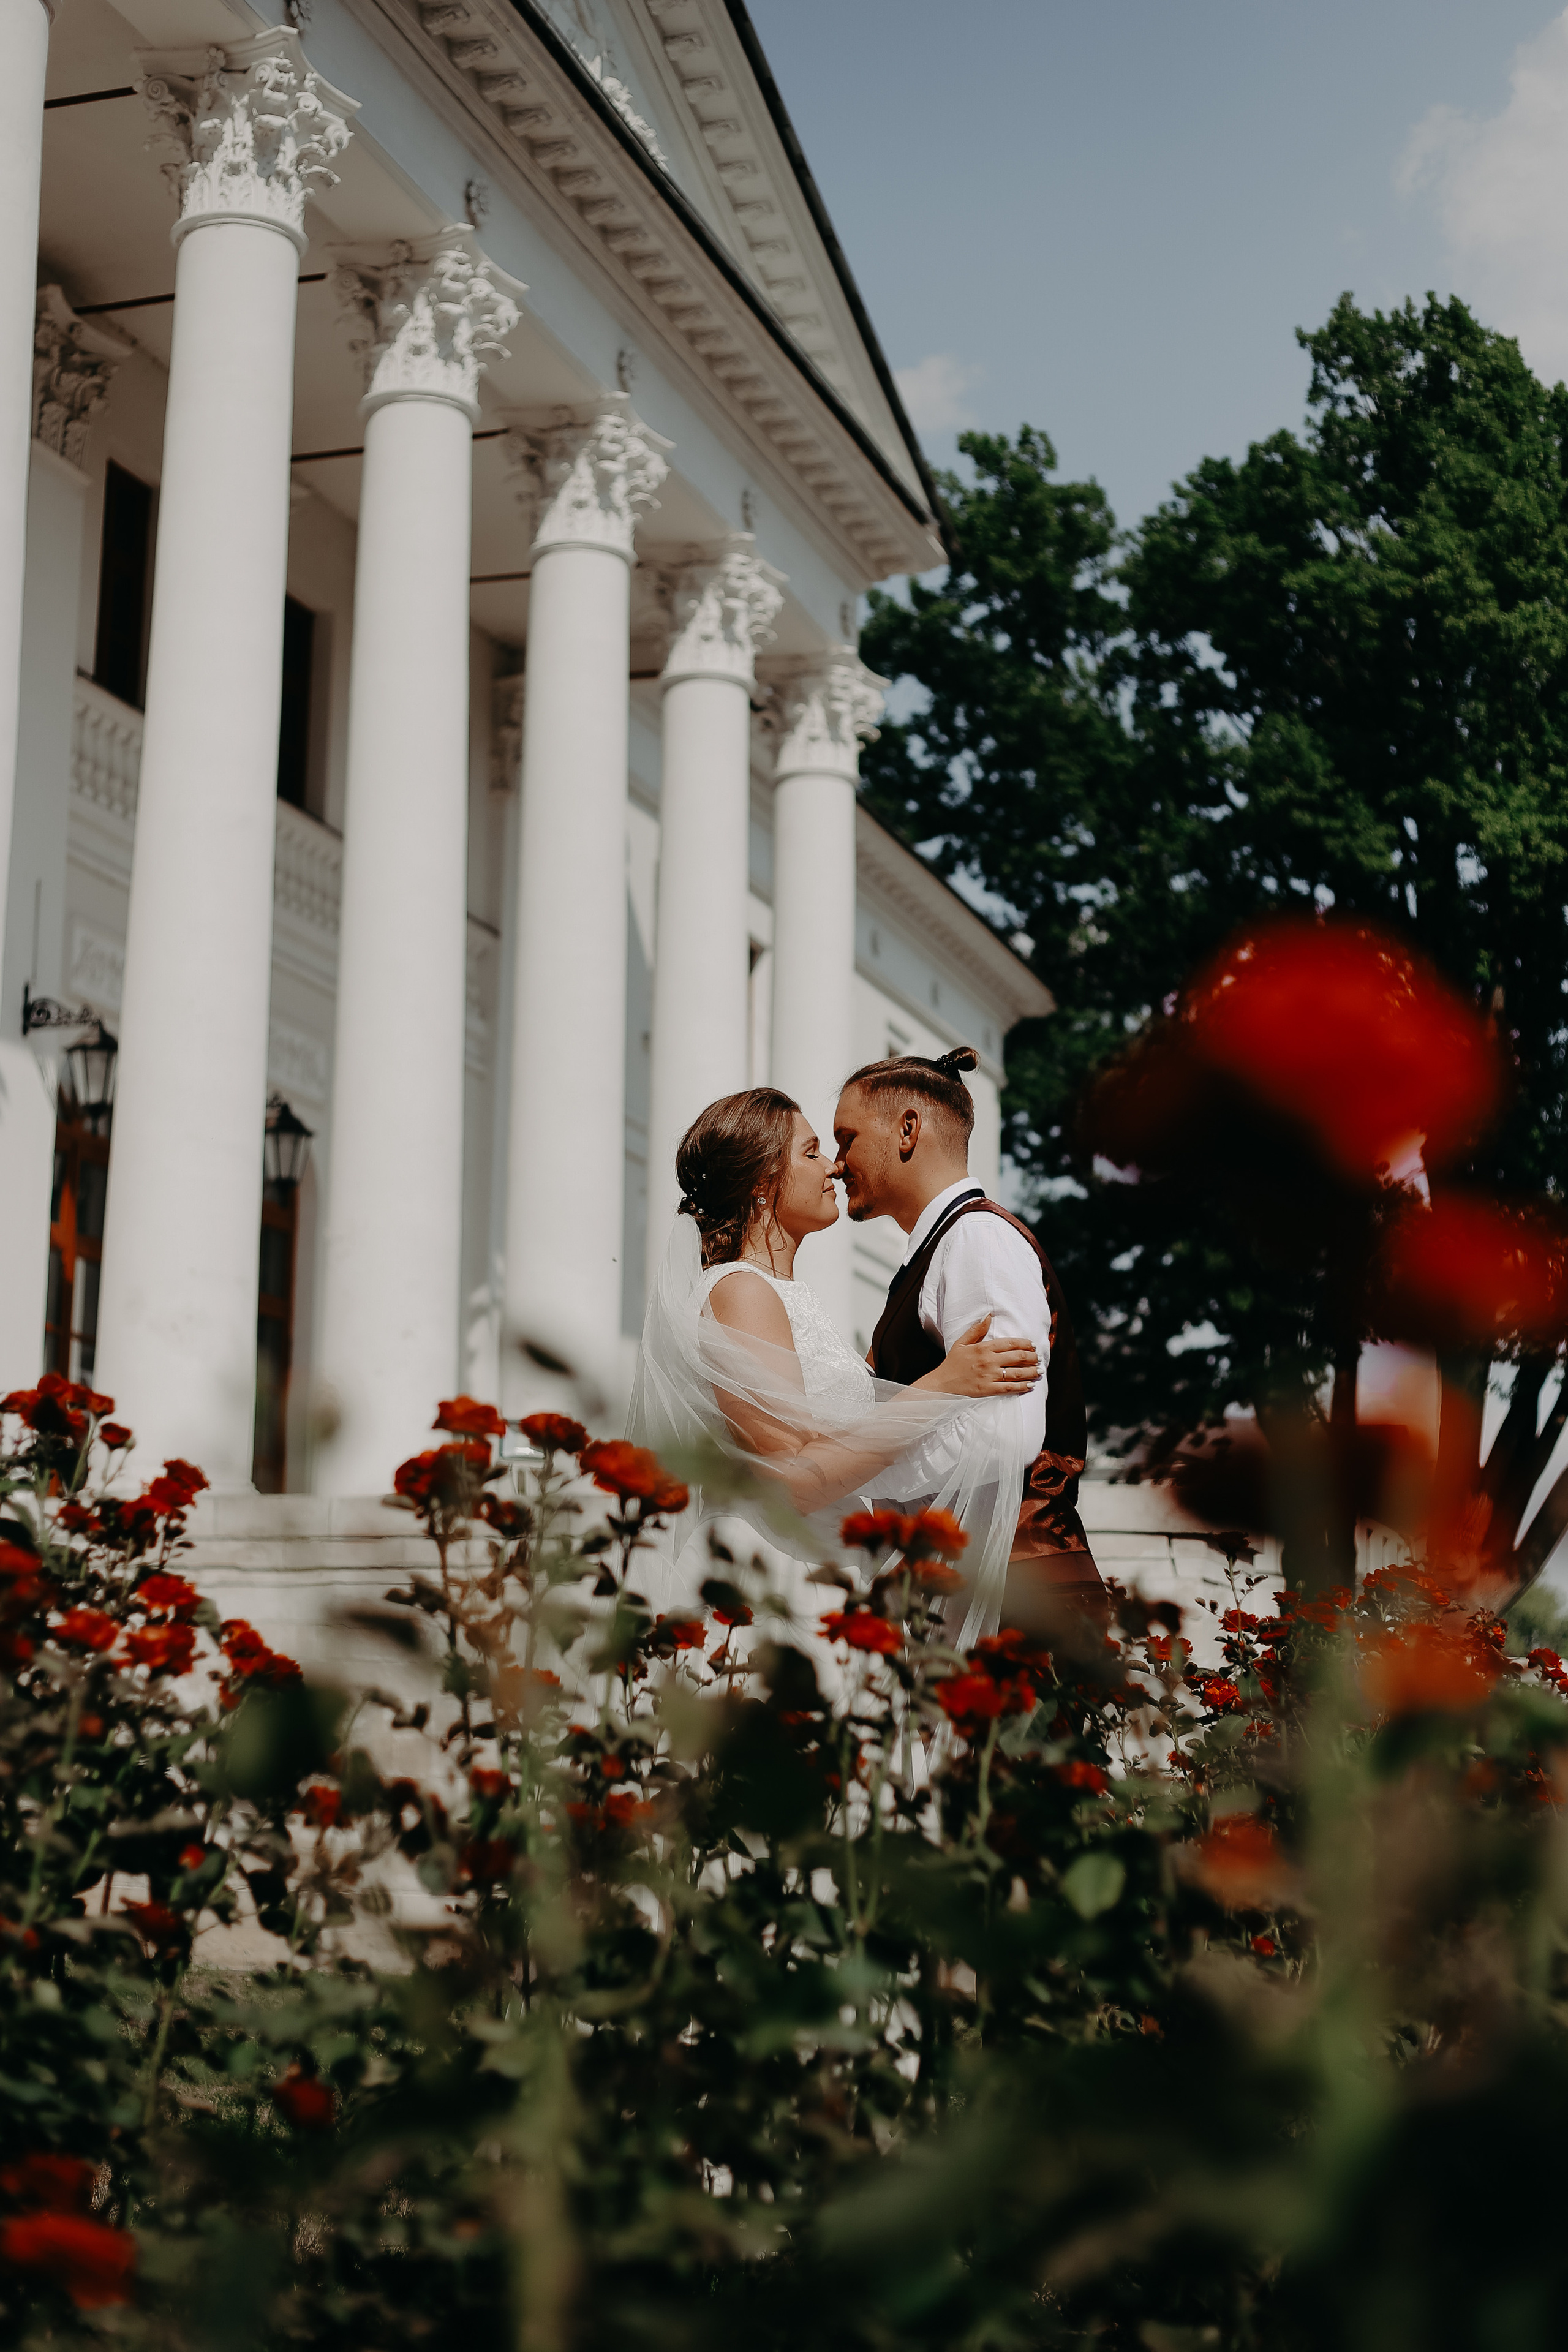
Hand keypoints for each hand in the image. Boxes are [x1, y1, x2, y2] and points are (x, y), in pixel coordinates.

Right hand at [920, 1314, 1040, 1398]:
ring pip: (1018, 1372)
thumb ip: (977, 1330)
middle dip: (1032, 1357)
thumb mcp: (961, 1343)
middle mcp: (989, 1361)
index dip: (1025, 1343)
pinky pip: (1010, 1388)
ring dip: (1032, 1371)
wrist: (942, 1384)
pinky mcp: (989, 1389)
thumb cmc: (951, 1364)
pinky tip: (1031, 1385)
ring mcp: (990, 1376)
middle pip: (1018, 1357)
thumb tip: (988, 1316)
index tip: (1032, 1345)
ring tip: (1039, 1371)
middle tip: (1038, 1358)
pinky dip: (1023, 1386)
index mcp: (983, 1348)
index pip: (1011, 1343)